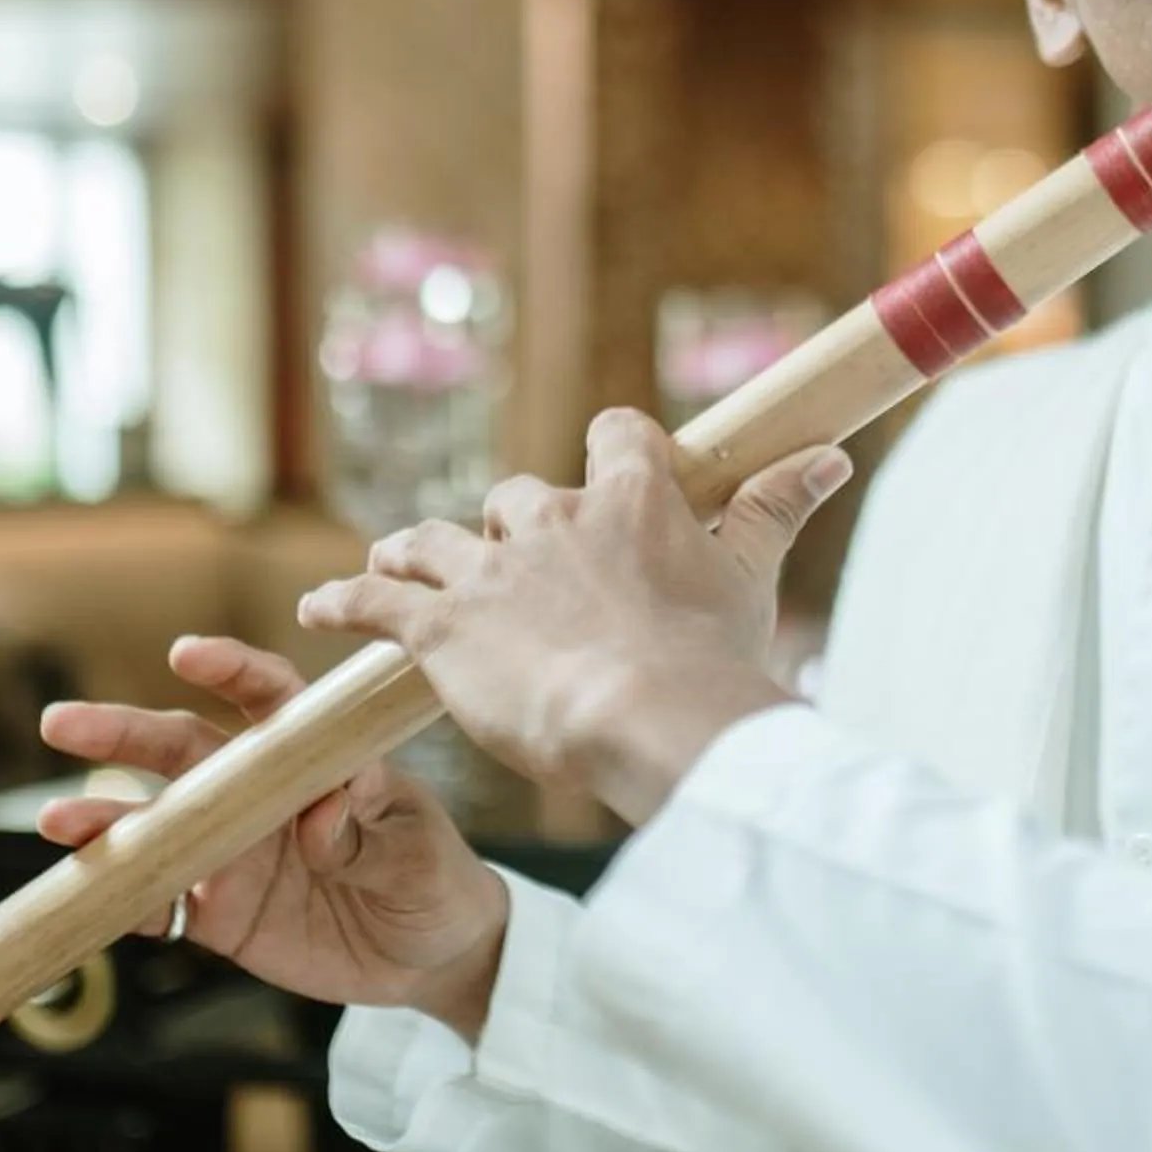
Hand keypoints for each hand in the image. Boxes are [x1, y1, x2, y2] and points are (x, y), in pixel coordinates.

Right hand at [36, 635, 511, 1035]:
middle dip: (121, 732)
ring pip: (155, 826)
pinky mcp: (218, 912)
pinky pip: (158, 902)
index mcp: (312, 756)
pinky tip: (103, 902)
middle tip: (61, 724)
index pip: (268, 698)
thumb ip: (365, 827)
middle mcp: (258, 794)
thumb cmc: (434, 875)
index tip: (186, 653)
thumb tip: (319, 812)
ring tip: (60, 821)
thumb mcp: (416, 847)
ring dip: (104, 821)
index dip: (229, 670)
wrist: (434, 958)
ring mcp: (231, 851)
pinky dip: (126, 901)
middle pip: (183, 750)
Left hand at [299, 410, 851, 823]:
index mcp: (630, 499)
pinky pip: (376, 600)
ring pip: (433, 540)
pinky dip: (345, 600)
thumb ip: (778, 508)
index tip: (613, 468)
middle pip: (516, 495)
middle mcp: (551, 518)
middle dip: (513, 525)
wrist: (648, 714)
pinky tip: (320, 606)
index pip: (615, 437)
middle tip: (515, 564)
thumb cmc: (711, 656)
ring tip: (396, 560)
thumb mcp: (752, 577)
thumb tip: (832, 455)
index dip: (613, 451)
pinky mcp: (440, 625)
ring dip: (415, 550)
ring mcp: (490, 570)